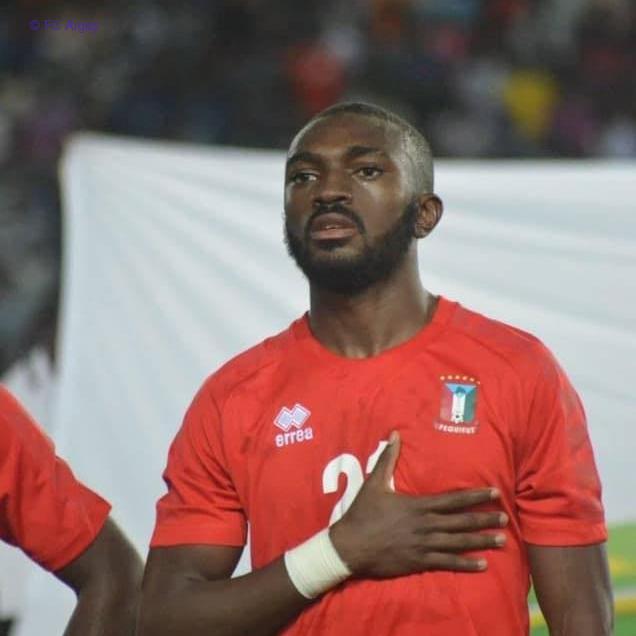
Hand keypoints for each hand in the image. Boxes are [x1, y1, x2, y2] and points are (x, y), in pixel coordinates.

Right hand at [329, 431, 507, 577]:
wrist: (350, 546)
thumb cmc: (362, 513)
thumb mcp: (374, 483)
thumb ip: (387, 459)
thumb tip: (394, 434)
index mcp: (418, 505)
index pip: (453, 500)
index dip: (475, 496)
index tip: (494, 493)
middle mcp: (425, 525)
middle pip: (461, 522)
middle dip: (484, 519)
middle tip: (505, 519)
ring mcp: (423, 545)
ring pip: (458, 543)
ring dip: (480, 541)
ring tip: (501, 540)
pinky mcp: (419, 562)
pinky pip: (446, 563)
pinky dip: (465, 564)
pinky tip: (482, 565)